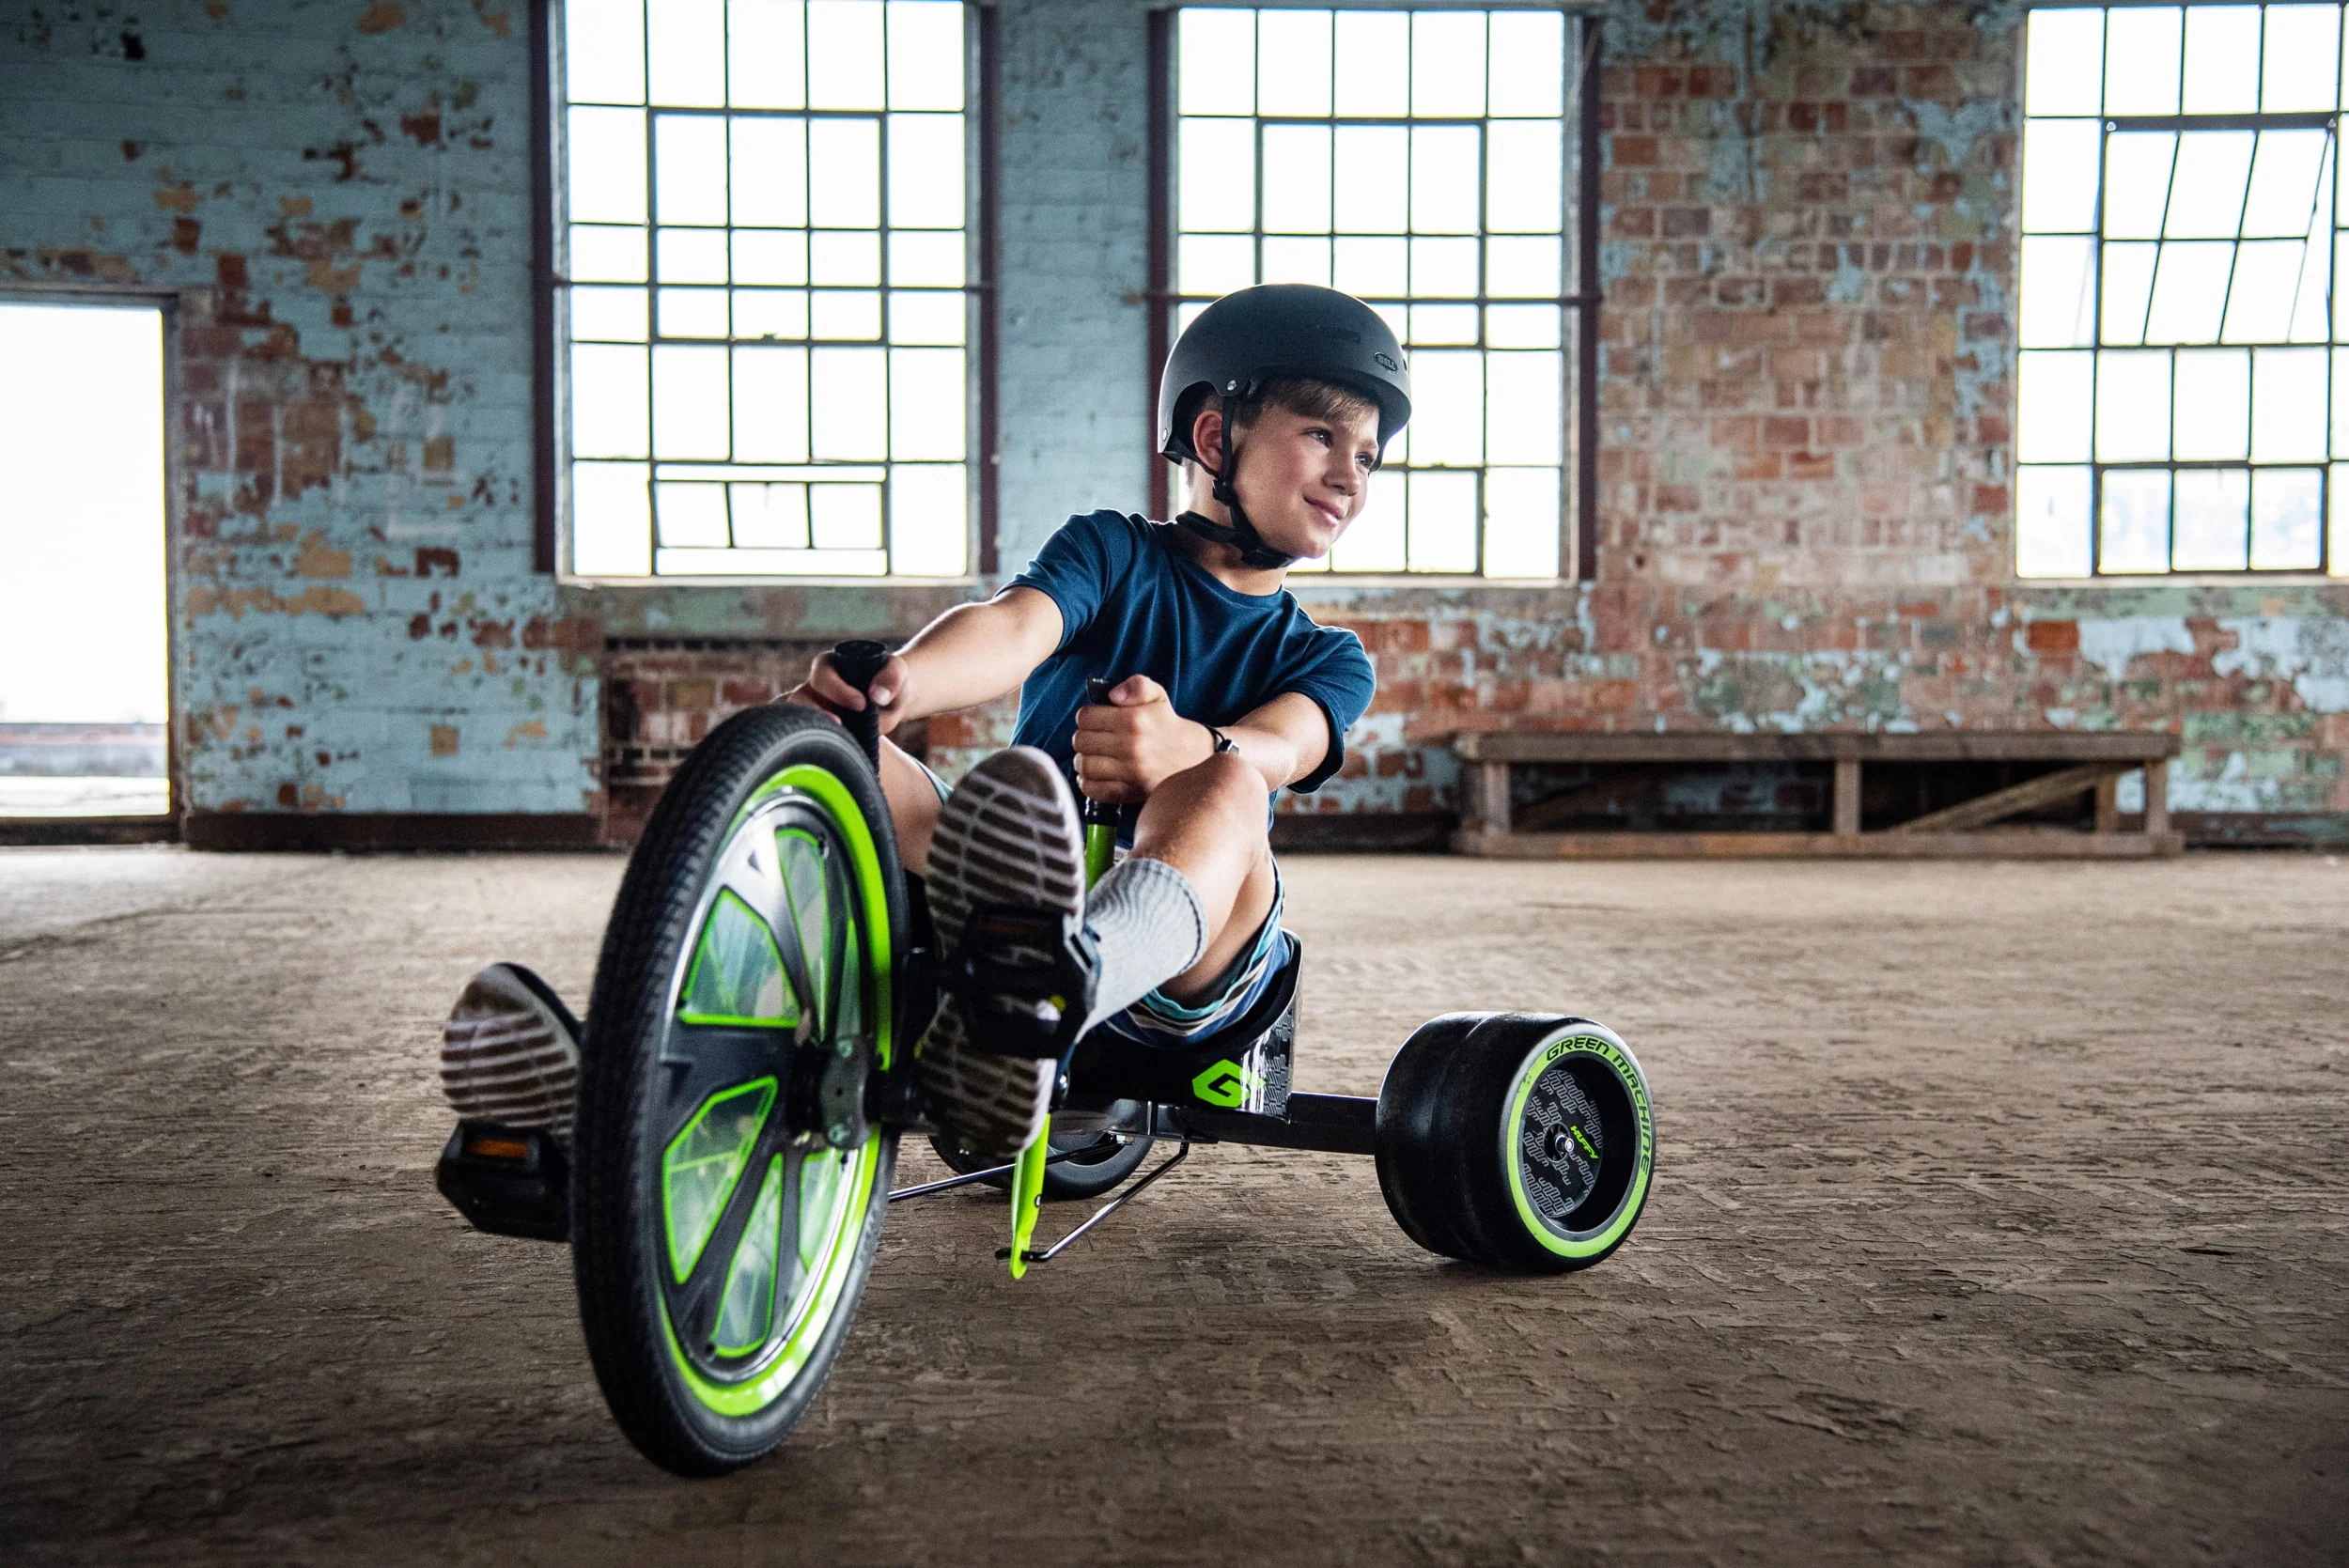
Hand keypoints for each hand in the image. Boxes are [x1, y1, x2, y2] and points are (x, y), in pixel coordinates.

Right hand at [781, 649, 914, 733]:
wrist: (891, 702)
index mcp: (828, 667)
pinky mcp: (816, 731)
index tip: (862, 704)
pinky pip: (803, 739)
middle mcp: (812, 689)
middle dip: (817, 713)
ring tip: (831, 743)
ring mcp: (811, 710)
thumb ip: (891, 678)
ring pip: (795, 721)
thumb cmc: (891, 683)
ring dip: (810, 732)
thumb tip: (877, 696)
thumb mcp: (897, 673)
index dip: (838, 690)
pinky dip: (811, 746)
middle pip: (799, 699)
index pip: (822, 677)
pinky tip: (828, 756)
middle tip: (840, 724)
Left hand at [1071, 675, 1213, 803]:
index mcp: (1134, 720)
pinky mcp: (1129, 792)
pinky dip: (1087, 782)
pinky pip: (1093, 790)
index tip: (1095, 720)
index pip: (1086, 717)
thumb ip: (1136, 685)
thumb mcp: (1157, 695)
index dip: (1087, 717)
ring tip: (1094, 755)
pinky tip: (1096, 774)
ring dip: (1084, 759)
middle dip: (1084, 737)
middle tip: (1094, 738)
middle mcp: (1131, 747)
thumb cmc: (1166, 725)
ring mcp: (1130, 772)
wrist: (1190, 757)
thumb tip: (1113, 695)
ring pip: (1084, 765)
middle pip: (1081, 741)